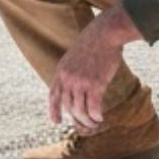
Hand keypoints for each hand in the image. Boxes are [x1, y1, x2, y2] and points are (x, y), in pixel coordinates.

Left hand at [49, 6, 141, 130]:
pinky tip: (101, 118)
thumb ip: (71, 71)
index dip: (54, 110)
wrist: (104, 34)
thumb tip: (73, 86)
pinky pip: (93, 107)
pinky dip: (96, 116)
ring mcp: (81, 82)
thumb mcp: (74, 56)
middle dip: (77, 119)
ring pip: (80, 110)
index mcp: (61, 71)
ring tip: (95, 124)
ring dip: (88, 120)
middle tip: (86, 124)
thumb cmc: (93, 44)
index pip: (54, 95)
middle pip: (68, 106)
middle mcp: (68, 79)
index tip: (56, 121)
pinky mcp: (96, 84)